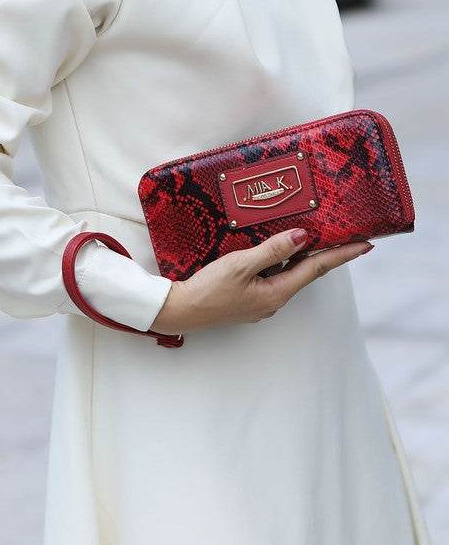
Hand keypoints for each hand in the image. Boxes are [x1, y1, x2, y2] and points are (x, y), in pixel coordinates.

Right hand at [150, 228, 372, 334]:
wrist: (180, 311)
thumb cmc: (207, 290)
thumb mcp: (240, 264)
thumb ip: (272, 249)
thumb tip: (304, 237)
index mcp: (277, 293)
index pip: (317, 268)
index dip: (342, 255)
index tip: (366, 244)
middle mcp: (274, 299)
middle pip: (305, 271)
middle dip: (324, 253)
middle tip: (343, 234)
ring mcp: (261, 300)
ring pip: (287, 273)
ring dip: (299, 255)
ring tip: (311, 235)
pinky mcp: (248, 297)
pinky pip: (271, 275)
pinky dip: (279, 260)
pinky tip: (274, 248)